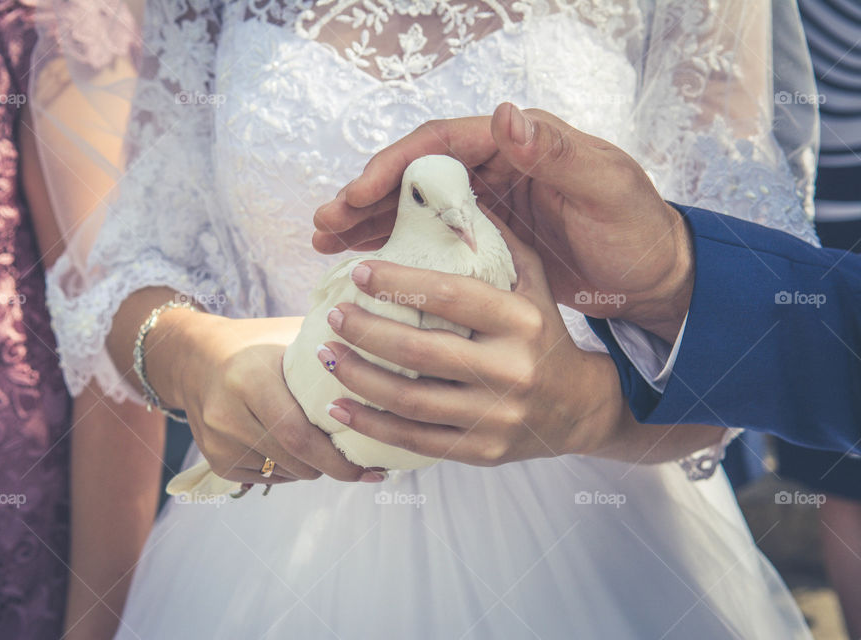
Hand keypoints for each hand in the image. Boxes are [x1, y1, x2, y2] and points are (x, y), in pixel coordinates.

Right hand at [146, 313, 381, 484]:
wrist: (196, 357)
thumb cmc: (259, 343)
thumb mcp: (291, 337)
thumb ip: (333, 353)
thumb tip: (391, 369)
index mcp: (250, 378)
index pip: (300, 434)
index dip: (339, 458)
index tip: (373, 466)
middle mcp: (227, 413)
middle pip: (296, 460)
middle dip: (334, 466)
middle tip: (362, 464)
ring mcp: (217, 442)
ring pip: (285, 473)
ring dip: (314, 467)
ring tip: (329, 448)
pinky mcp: (215, 460)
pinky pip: (268, 478)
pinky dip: (290, 469)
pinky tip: (296, 449)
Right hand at [313, 103, 693, 342]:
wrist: (655, 277)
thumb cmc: (636, 231)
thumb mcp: (607, 188)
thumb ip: (558, 152)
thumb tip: (506, 115)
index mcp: (519, 142)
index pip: (442, 144)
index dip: (394, 165)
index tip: (357, 193)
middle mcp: (496, 164)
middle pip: (416, 172)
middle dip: (365, 195)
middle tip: (324, 222)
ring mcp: (488, 202)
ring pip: (413, 205)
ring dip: (367, 221)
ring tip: (324, 240)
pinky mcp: (485, 238)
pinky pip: (428, 236)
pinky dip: (393, 245)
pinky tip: (361, 259)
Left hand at [316, 219, 625, 464]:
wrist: (578, 407)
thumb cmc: (542, 334)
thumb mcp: (534, 283)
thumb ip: (497, 243)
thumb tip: (449, 196)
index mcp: (521, 321)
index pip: (451, 296)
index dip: (399, 283)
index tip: (359, 273)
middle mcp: (511, 370)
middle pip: (421, 350)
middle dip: (366, 332)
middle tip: (335, 317)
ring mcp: (495, 416)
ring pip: (410, 400)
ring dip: (358, 378)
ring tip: (326, 357)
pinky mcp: (481, 451)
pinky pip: (414, 440)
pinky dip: (370, 423)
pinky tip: (338, 406)